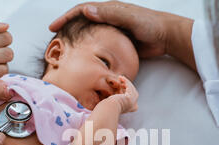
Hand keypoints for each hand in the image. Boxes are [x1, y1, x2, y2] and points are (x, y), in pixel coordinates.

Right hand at [49, 1, 195, 68]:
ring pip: (90, 36)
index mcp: (108, 10)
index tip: (53, 27)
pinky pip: (100, 47)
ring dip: (77, 42)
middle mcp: (108, 19)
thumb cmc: (149, 24)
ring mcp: (112, 32)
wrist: (165, 37)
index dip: (65, 18)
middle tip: (55, 41)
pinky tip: (85, 60)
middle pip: (82, 23)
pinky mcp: (118, 43)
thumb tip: (86, 11)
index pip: (81, 11)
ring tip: (65, 52)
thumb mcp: (128, 17)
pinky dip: (90, 51)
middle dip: (67, 30)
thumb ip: (108, 13)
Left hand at [106, 76, 137, 113]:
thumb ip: (121, 97)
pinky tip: (121, 78)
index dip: (129, 90)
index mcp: (133, 108)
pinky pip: (129, 86)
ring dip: (126, 81)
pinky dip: (125, 81)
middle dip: (128, 85)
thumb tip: (120, 91)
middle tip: (122, 80)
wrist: (108, 109)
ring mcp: (133, 102)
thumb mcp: (118, 101)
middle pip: (133, 92)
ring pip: (131, 88)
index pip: (133, 97)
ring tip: (120, 77)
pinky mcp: (130, 97)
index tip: (123, 85)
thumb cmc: (110, 106)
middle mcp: (135, 106)